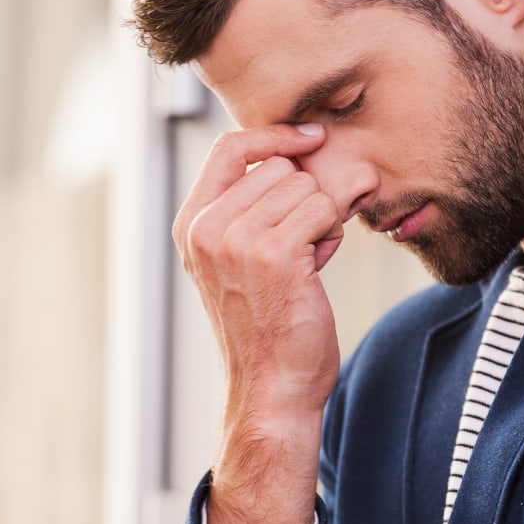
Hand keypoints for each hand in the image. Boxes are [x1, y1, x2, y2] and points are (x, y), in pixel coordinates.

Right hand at [172, 123, 344, 523]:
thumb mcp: (243, 261)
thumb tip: (312, 152)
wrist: (272, 389)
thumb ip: (259, 208)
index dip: (274, 135)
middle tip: (307, 241)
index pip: (230, 147)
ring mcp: (237, 239)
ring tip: (309, 259)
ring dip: (321, 218)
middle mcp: (207, 229)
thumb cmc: (266, 329)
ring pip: (305, 187)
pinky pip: (322, 209)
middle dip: (306, 196)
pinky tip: (319, 264)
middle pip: (278, 166)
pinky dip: (331, 233)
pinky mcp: (274, 253)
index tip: (311, 138)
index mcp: (192, 225)